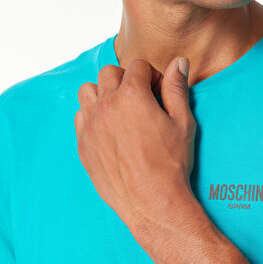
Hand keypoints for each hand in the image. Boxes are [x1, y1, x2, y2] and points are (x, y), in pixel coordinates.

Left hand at [74, 55, 196, 237]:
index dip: (152, 76)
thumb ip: (177, 88)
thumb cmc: (171, 163)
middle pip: (109, 72)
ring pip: (88, 90)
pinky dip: (92, 115)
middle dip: (126, 79)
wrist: (151, 202)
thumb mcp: (182, 122)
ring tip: (120, 108)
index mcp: (132, 95)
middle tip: (141, 98)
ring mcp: (91, 125)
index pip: (137, 66)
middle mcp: (106, 106)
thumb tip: (179, 62)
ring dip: (104, 92)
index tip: (159, 92)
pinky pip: (80, 116)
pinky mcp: (83, 144)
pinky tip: (109, 128)